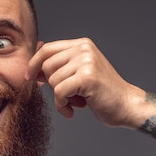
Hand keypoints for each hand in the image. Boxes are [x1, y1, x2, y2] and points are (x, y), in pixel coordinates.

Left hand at [26, 37, 146, 127]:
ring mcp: (86, 61)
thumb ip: (60, 65)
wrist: (127, 106)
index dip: (34, 63)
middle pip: (47, 65)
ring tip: (75, 102)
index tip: (29, 77)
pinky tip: (72, 110)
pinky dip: (62, 106)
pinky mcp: (87, 77)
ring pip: (52, 80)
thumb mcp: (79, 74)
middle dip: (51, 84)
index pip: (47, 49)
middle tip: (66, 95)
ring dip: (60, 98)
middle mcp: (84, 49)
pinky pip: (59, 92)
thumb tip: (34, 61)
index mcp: (82, 45)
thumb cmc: (102, 93)